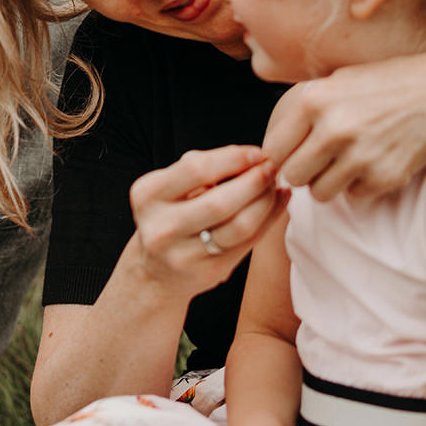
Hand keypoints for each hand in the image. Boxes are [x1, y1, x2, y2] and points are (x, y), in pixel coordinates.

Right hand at [129, 145, 287, 294]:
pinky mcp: (209, 273)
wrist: (156, 270)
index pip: (196, 170)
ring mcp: (184, 255)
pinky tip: (277, 202)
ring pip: (239, 226)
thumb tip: (252, 157)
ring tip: (275, 186)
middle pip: (220, 202)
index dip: (233, 158)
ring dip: (266, 201)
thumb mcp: (170, 186)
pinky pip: (248, 243)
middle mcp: (161, 227)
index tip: (257, 152)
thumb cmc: (169, 215)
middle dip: (254, 181)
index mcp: (148, 195)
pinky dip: (269, 219)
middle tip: (271, 168)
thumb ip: (202, 168)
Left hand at [262, 48, 425, 199]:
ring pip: (320, 193)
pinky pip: (353, 195)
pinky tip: (370, 162)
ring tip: (341, 162)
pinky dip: (358, 184)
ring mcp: (361, 156)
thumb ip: (304, 109)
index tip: (288, 155)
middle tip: (315, 162)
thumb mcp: (335, 82)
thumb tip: (274, 145)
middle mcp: (334, 129)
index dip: (279, 156)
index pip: (274, 149)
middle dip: (301, 172)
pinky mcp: (385, 176)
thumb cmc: (384, 83)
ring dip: (327, 182)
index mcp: (315, 101)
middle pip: (293, 176)